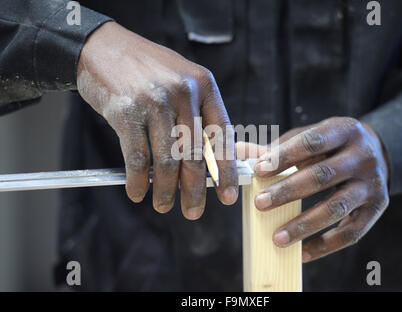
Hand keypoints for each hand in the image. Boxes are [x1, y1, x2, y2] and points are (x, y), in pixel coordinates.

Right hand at [77, 22, 237, 218]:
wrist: (103, 47)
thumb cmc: (147, 70)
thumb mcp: (181, 82)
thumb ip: (196, 116)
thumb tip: (208, 163)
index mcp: (204, 85)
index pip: (222, 135)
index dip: (227, 170)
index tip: (227, 196)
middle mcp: (182, 92)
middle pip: (195, 154)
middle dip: (194, 190)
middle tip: (193, 212)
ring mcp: (154, 101)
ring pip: (166, 161)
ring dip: (165, 190)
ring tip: (162, 205)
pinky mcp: (126, 112)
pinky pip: (136, 157)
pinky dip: (137, 181)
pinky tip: (137, 192)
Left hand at [236, 117, 389, 261]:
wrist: (379, 151)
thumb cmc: (332, 145)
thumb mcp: (311, 136)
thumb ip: (277, 147)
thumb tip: (237, 153)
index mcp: (344, 130)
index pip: (312, 142)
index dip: (284, 157)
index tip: (258, 170)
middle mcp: (363, 156)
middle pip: (322, 176)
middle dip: (288, 191)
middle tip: (259, 204)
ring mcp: (373, 184)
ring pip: (337, 207)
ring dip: (304, 225)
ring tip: (277, 238)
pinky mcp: (376, 208)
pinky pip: (351, 233)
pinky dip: (325, 245)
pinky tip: (301, 252)